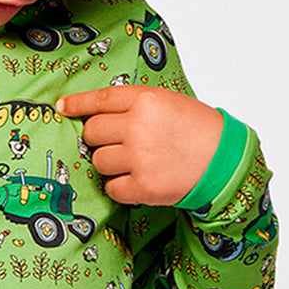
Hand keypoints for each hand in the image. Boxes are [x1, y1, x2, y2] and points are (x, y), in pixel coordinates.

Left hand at [55, 86, 222, 204]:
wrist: (227, 161)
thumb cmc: (198, 129)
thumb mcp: (167, 102)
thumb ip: (133, 103)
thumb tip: (93, 112)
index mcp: (145, 100)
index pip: (99, 100)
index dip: (77, 104)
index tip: (62, 108)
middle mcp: (138, 126)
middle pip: (92, 133)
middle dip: (100, 139)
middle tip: (122, 143)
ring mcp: (139, 157)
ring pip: (98, 161)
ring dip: (111, 164)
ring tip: (136, 162)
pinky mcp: (143, 186)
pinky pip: (111, 188)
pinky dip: (120, 187)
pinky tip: (139, 180)